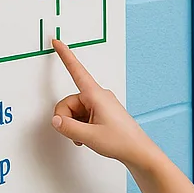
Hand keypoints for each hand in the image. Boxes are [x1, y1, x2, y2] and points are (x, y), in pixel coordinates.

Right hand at [51, 40, 157, 168]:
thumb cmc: (121, 141)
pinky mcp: (101, 112)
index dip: (65, 56)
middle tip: (76, 134)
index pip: (77, 71)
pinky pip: (81, 116)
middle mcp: (97, 96)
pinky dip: (80, 127)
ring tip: (85, 137)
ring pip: (74, 111)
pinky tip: (87, 137)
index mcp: (96, 95)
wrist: (138, 151)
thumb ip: (68, 127)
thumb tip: (55, 120)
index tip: (57, 41)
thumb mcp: (89, 136)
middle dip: (66, 118)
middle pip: (68, 102)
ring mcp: (100, 104)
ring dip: (74, 125)